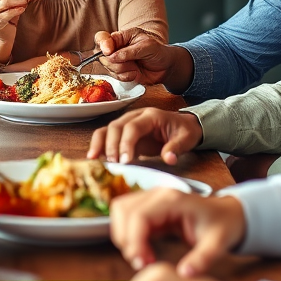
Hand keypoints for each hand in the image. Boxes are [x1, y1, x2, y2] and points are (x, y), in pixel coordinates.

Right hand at [87, 108, 202, 165]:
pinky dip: (99, 145)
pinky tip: (94, 157)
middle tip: (113, 164)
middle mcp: (136, 116)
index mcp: (151, 116)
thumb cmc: (184, 131)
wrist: (183, 125)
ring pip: (107, 129)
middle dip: (112, 146)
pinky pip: (107, 136)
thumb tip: (169, 159)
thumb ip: (176, 148)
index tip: (125, 161)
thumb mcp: (186, 139)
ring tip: (94, 159)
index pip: (133, 127)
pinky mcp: (123, 133)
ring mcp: (128, 123)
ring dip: (100, 143)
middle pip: (116, 126)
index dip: (126, 143)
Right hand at [94, 30, 190, 89]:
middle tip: (131, 61)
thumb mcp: (146, 46)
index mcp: (121, 37)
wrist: (166, 67)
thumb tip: (111, 56)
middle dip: (116, 61)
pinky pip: (116, 77)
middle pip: (102, 56)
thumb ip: (128, 51)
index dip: (102, 44)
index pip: (102, 38)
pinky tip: (135, 73)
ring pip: (109, 67)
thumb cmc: (157, 51)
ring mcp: (117, 62)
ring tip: (136, 67)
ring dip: (123, 70)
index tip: (109, 51)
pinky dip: (126, 77)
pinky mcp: (120, 73)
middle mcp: (116, 49)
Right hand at [110, 189, 245, 273]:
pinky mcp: (151, 208)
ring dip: (123, 235)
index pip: (138, 215)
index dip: (133, 240)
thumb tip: (184, 274)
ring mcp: (153, 199)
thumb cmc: (224, 226)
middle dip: (125, 238)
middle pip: (122, 209)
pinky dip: (129, 235)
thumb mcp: (218, 244)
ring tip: (141, 257)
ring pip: (120, 210)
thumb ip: (202, 259)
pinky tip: (144, 253)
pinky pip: (128, 218)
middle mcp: (158, 194)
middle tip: (140, 262)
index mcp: (173, 200)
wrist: (228, 215)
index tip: (141, 262)